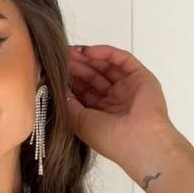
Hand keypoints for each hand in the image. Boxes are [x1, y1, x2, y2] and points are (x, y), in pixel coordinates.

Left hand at [65, 43, 181, 173]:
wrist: (139, 140)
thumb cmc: (110, 139)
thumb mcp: (79, 122)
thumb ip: (67, 103)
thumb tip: (57, 87)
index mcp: (101, 114)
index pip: (83, 91)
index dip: (69, 80)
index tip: (54, 71)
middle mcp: (114, 100)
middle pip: (93, 76)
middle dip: (77, 66)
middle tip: (61, 56)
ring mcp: (127, 88)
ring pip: (105, 66)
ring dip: (88, 58)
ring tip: (71, 52)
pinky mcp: (140, 76)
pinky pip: (121, 59)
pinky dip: (105, 53)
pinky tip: (88, 52)